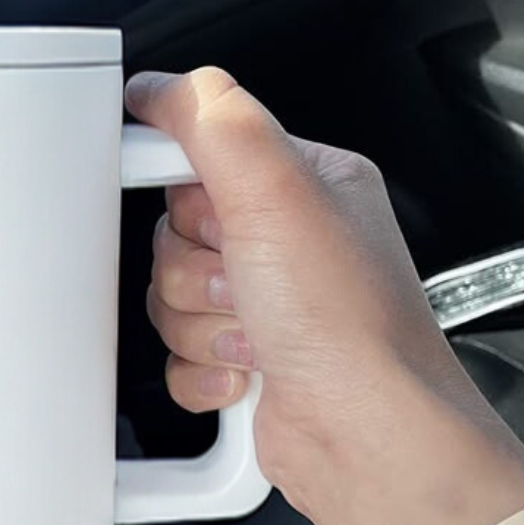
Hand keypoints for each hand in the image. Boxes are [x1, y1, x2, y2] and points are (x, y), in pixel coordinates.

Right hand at [127, 67, 523, 524]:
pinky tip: (247, 373)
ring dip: (201, 325)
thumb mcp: (279, 189)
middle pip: (174, 236)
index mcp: (307, 185)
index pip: (205, 155)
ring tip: (256, 334)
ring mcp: (266, 310)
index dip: (188, 191)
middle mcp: (289, 246)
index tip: (199, 214)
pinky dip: (201, 372)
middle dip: (197, 271)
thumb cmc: (350, 325)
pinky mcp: (244, 366)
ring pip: (170, 301)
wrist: (363, 435)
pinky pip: (176, 357)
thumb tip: (160, 88)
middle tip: (245, 283)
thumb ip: (214, 119)